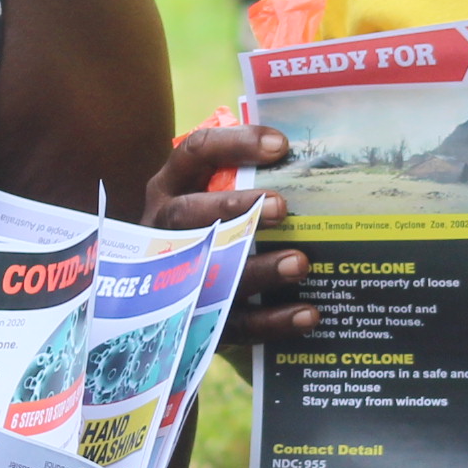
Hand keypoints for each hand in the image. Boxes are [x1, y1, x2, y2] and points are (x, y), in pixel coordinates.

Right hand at [146, 121, 318, 349]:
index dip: (234, 144)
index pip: (195, 152)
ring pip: (208, 272)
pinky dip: (271, 321)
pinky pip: (231, 322)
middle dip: (232, 208)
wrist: (154, 297)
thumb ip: (246, 183)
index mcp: (170, 187)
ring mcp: (172, 276)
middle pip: (188, 213)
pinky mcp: (193, 320)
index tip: (280, 146)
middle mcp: (163, 227)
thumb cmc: (206, 230)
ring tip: (299, 263)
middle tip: (280, 207)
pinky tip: (307, 314)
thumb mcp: (210, 198)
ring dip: (258, 268)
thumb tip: (312, 167)